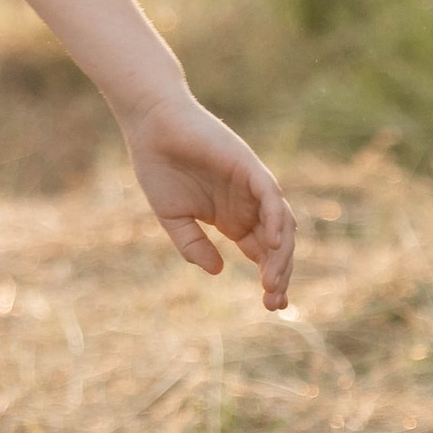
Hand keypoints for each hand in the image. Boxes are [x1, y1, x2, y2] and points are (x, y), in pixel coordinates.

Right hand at [118, 89, 295, 309]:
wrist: (151, 126)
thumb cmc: (158, 167)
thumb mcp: (173, 218)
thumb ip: (193, 245)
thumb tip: (217, 272)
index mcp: (232, 218)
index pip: (262, 253)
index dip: (272, 279)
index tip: (271, 306)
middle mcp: (248, 204)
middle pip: (277, 245)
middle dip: (279, 274)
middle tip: (273, 302)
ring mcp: (251, 186)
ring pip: (281, 224)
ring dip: (281, 255)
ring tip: (272, 282)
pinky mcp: (249, 167)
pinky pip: (272, 197)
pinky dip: (277, 220)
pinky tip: (273, 245)